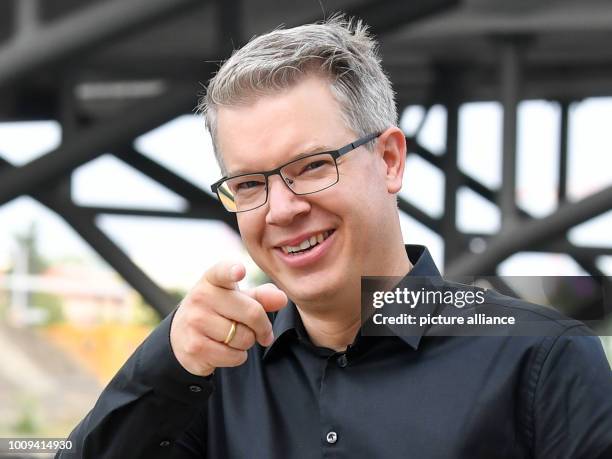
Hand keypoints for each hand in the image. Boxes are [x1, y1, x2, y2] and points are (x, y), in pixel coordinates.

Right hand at [170, 261, 287, 375]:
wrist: (181, 336)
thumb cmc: (218, 311)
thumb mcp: (238, 299)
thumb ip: (261, 297)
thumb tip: (282, 299)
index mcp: (212, 280)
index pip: (222, 272)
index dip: (232, 271)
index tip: (239, 271)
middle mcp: (200, 297)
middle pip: (252, 313)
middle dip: (263, 327)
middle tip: (263, 332)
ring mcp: (195, 322)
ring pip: (244, 338)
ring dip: (247, 342)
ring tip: (235, 338)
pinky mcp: (195, 347)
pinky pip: (234, 356)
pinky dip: (238, 357)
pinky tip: (225, 350)